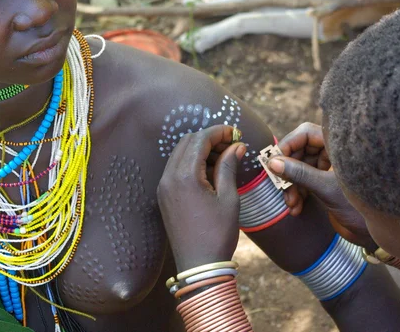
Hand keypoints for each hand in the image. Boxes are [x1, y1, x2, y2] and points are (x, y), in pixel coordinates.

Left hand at [157, 125, 246, 271]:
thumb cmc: (217, 234)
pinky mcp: (164, 196)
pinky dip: (191, 163)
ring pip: (180, 154)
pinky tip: (210, 171)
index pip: (199, 140)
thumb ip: (228, 166)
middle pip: (186, 142)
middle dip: (208, 138)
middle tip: (230, 144)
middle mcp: (168, 178)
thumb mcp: (228, 198)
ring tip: (223, 157)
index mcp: (184, 177)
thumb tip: (236, 145)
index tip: (234, 133)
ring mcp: (163, 187)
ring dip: (199, 150)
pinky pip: (175, 169)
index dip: (218, 132)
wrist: (199, 266)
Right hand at [267, 122, 375, 249]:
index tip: (275, 162)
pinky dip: (297, 195)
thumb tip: (273, 163)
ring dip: (291, 186)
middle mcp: (333, 154)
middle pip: (299, 152)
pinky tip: (296, 209)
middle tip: (280, 186)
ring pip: (299, 169)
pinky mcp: (325, 184)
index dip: (288, 145)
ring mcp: (328, 169)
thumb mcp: (326, 188)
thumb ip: (299, 174)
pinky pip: (303, 183)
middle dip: (288, 171)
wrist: (374, 235)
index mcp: (339, 146)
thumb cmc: (360, 207)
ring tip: (291, 203)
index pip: (305, 133)